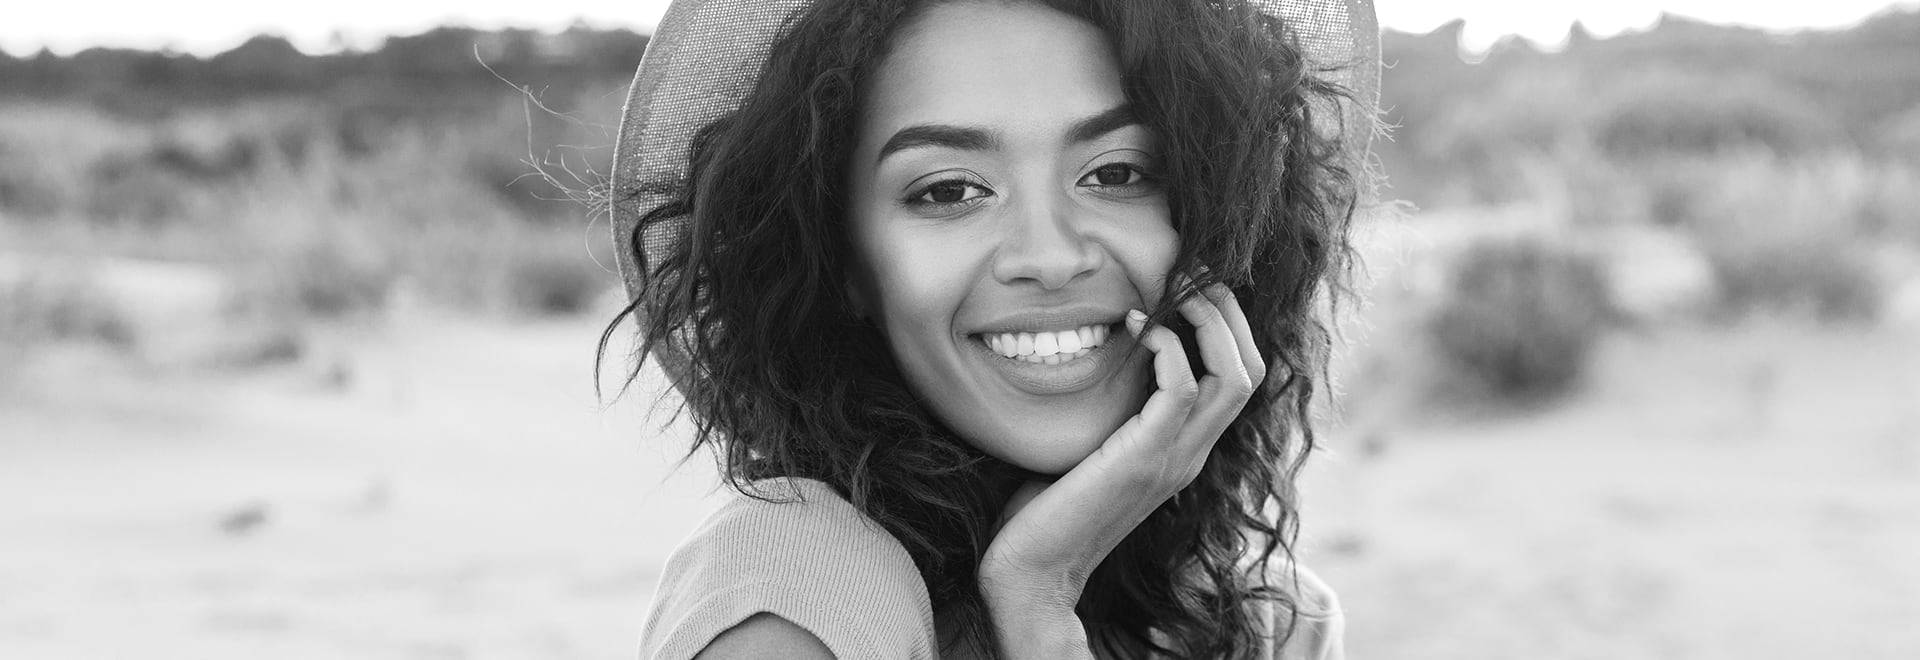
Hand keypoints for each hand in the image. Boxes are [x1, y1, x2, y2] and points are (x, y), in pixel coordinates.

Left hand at [978, 279, 1266, 655]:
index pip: (1240, 379)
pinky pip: (1183, 389)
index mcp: (1185, 450)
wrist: (1034, 568)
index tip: (1188, 286)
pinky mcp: (1145, 459)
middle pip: (1253, 369)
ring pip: (1235, 376)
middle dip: (1229, 312)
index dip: (1226, 326)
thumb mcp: (1093, 447)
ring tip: (1175, 290)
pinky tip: (1137, 331)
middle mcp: (1192, 454)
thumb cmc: (1048, 509)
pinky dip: (1168, 349)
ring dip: (1209, 320)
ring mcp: (1175, 458)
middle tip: (1192, 273)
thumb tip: (1099, 353)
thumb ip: (1112, 411)